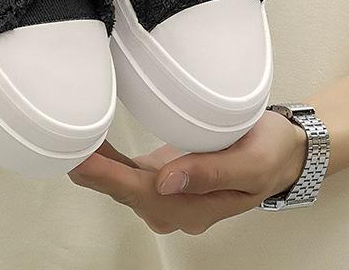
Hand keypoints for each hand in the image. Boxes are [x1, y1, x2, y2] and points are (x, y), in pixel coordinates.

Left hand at [69, 112, 307, 234]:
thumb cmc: (271, 152)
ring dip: (97, 165)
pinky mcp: (168, 174)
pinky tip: (95, 144)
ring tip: (70, 140)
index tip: (82, 161)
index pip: (141, 194)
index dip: (109, 178)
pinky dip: (111, 160)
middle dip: (93, 171)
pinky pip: (131, 172)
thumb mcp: (250, 162)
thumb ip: (210, 174)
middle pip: (125, 191)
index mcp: (195, 208)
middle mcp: (176, 207)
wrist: (285, 151)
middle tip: (62, 145)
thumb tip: (166, 183)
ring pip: (124, 183)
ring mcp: (171, 192)